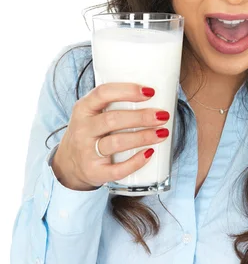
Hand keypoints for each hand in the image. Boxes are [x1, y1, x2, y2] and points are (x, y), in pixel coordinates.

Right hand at [52, 83, 170, 190]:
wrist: (67, 165)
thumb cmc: (89, 134)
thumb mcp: (91, 114)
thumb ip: (112, 104)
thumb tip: (153, 96)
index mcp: (83, 109)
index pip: (103, 94)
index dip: (127, 91)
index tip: (150, 92)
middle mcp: (82, 130)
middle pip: (113, 119)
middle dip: (141, 117)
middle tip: (162, 116)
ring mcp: (87, 152)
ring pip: (117, 143)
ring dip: (143, 137)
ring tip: (162, 133)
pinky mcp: (94, 172)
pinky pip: (117, 169)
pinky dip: (136, 162)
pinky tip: (150, 154)